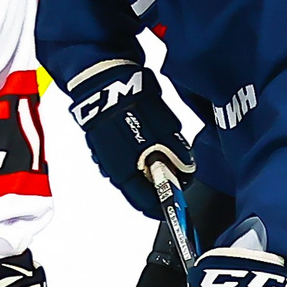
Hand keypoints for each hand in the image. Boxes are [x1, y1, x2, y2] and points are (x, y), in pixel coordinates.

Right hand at [64, 59, 195, 214]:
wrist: (106, 81)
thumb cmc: (133, 105)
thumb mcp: (163, 129)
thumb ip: (174, 153)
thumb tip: (185, 170)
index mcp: (124, 171)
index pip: (145, 202)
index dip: (163, 205)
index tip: (176, 203)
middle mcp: (111, 168)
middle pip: (138, 188)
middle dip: (158, 184)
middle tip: (176, 176)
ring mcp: (104, 155)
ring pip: (131, 172)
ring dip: (147, 169)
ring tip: (164, 157)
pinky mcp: (101, 141)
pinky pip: (122, 158)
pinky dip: (136, 157)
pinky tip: (147, 144)